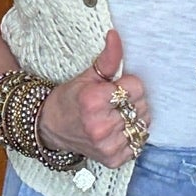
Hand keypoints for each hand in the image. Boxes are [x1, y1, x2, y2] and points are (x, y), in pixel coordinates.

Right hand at [38, 30, 149, 167]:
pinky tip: (116, 130)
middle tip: (114, 102)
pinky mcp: (113, 160)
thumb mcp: (87, 76)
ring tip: (115, 115)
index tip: (114, 87)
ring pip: (143, 123)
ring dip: (134, 117)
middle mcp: (100, 126)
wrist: (52, 128)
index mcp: (93, 101)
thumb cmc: (71, 99)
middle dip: (132, 100)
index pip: (136, 87)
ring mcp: (107, 146)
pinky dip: (132, 135)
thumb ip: (107, 58)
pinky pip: (139, 142)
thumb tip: (115, 35)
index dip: (127, 84)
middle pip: (141, 105)